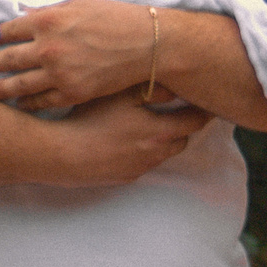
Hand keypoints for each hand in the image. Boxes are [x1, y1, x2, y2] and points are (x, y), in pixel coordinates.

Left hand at [0, 0, 158, 111]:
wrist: (149, 44)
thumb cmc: (117, 18)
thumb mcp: (80, 4)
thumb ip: (49, 11)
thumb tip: (25, 15)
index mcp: (47, 20)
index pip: (7, 30)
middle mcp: (47, 47)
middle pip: (6, 58)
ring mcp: (58, 73)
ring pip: (18, 84)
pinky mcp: (72, 92)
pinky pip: (42, 101)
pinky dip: (28, 103)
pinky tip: (19, 103)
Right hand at [42, 90, 211, 186]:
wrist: (60, 155)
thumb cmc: (91, 119)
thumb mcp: (122, 95)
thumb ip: (152, 88)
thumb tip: (176, 88)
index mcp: (161, 132)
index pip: (195, 122)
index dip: (203, 111)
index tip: (206, 103)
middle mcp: (155, 154)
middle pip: (180, 140)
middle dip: (181, 127)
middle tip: (175, 112)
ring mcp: (139, 169)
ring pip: (160, 154)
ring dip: (159, 140)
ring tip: (144, 125)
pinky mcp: (122, 178)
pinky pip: (140, 164)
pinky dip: (139, 153)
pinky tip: (122, 141)